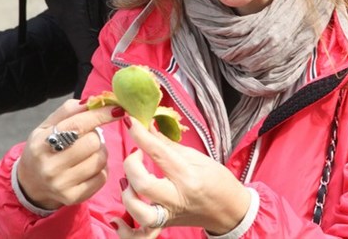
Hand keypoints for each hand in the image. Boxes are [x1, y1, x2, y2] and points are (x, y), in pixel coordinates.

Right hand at [16, 99, 125, 209]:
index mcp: (41, 144)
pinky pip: (102, 177)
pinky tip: (89, 166)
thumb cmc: (44, 148)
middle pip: (93, 142)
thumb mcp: (47, 126)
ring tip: (87, 152)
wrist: (31, 183)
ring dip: (100, 151)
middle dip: (96, 136)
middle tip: (87, 137)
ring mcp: (62, 184)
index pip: (78, 125)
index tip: (117, 109)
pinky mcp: (74, 197)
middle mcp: (50, 166)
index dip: (100, 115)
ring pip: (100, 159)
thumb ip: (69, 111)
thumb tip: (93, 101)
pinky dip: (101, 168)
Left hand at [116, 117, 250, 234]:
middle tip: (136, 153)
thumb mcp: (197, 158)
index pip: (158, 152)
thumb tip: (148, 127)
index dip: (140, 134)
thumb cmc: (218, 181)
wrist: (231, 211)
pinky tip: (117, 220)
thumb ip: (168, 145)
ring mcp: (169, 215)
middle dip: (131, 164)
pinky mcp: (164, 226)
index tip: (129, 120)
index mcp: (187, 176)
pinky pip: (140, 236)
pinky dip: (126, 231)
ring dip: (127, 194)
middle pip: (143, 184)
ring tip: (129, 181)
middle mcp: (176, 198)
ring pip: (138, 212)